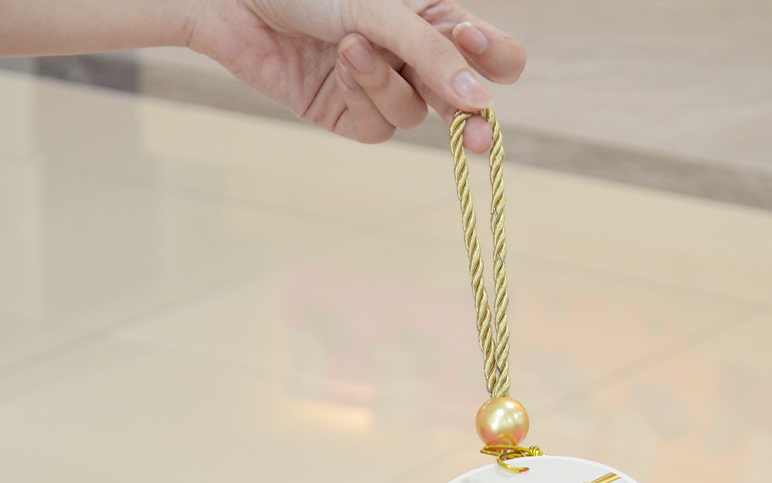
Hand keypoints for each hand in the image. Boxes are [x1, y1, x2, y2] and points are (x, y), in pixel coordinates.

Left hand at [185, 0, 525, 148]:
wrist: (233, 0)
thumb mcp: (377, 9)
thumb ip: (430, 52)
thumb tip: (478, 101)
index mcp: (433, 18)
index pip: (493, 52)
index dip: (495, 58)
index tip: (473, 44)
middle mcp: (415, 57)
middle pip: (464, 99)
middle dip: (468, 117)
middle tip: (475, 138)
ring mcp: (383, 88)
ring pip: (413, 115)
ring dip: (384, 85)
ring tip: (347, 48)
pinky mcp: (350, 115)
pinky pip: (377, 129)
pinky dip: (361, 100)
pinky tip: (337, 70)